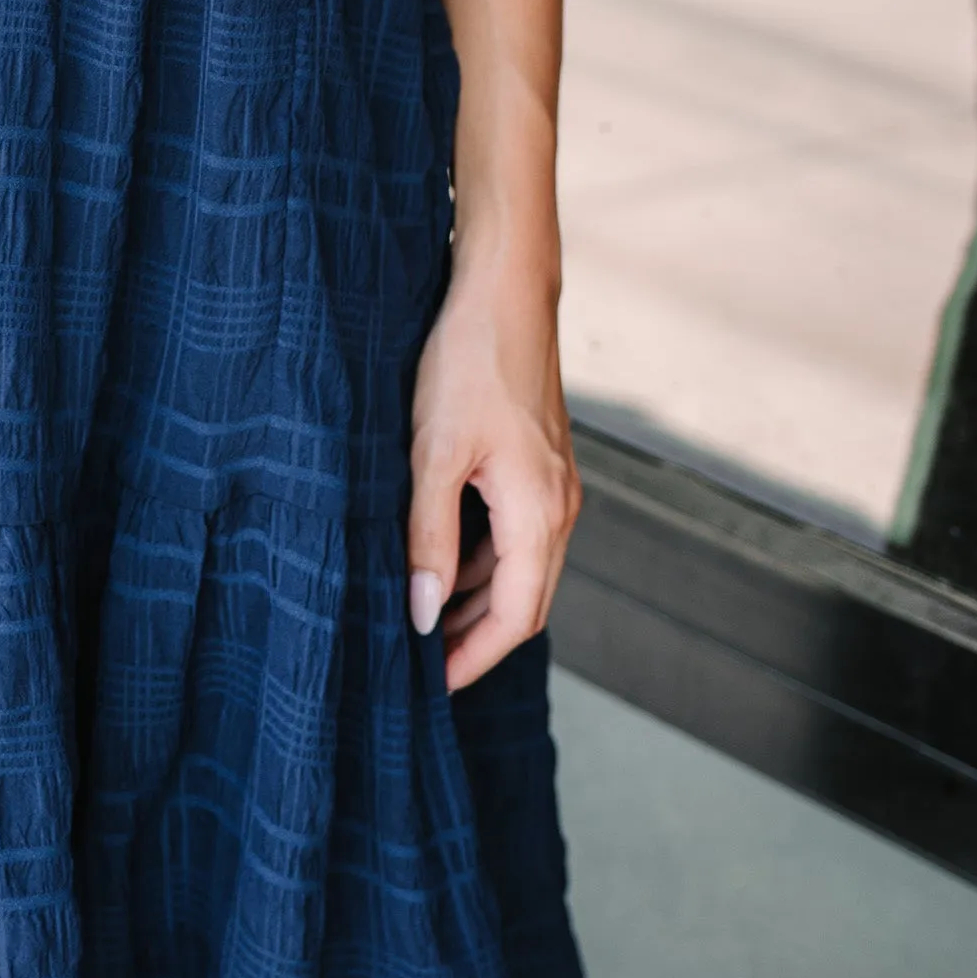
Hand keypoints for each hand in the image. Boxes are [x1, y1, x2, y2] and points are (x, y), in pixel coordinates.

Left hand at [405, 256, 579, 692]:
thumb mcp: (433, 454)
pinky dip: (478, 559)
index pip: (515, 619)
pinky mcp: (538, 466)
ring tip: (417, 618)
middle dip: (473, 639)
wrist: (502, 291)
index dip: (472, 659)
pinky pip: (513, 534)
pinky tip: (434, 558)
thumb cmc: (467, 364)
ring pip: (517, 569)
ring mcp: (553, 487)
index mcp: (541, 515)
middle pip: (522, 602)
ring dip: (473, 599)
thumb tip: (422, 613)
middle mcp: (559, 509)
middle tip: (418, 665)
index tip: (429, 686)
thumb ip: (428, 537)